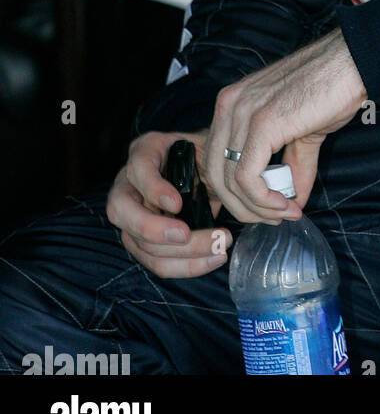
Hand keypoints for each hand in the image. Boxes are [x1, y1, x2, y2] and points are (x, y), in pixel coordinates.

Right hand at [106, 130, 232, 278]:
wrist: (206, 169)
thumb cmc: (205, 155)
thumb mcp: (207, 147)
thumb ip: (207, 161)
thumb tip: (221, 188)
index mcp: (145, 152)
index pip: (138, 168)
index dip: (154, 188)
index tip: (177, 204)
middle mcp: (128, 183)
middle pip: (124, 213)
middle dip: (157, 230)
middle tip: (189, 235)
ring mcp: (130, 216)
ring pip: (141, 244)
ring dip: (182, 255)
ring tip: (218, 250)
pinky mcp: (142, 242)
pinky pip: (157, 261)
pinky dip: (186, 266)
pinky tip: (212, 259)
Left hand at [203, 30, 365, 223]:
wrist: (352, 64)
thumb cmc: (331, 88)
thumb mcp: (303, 132)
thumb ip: (293, 165)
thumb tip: (292, 202)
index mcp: (232, 103)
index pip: (215, 160)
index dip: (237, 193)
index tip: (269, 208)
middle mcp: (229, 105)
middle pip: (215, 174)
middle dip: (243, 207)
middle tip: (275, 217)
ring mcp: (243, 113)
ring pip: (229, 181)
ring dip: (257, 208)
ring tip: (284, 212)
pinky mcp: (262, 124)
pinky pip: (247, 177)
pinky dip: (264, 200)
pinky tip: (285, 204)